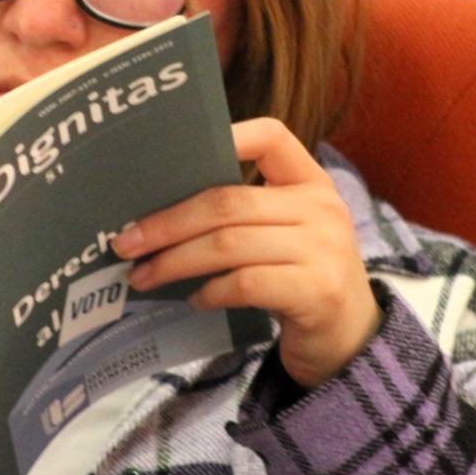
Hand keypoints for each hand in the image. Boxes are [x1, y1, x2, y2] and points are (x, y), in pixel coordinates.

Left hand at [111, 118, 379, 388]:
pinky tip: (194, 299)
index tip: (169, 158)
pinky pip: (247, 283)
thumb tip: (155, 212)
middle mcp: (322, 208)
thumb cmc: (300, 279)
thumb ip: (241, 214)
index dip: (225, 136)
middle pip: (228, 201)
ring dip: (176, 261)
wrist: (351, 339)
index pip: (271, 136)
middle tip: (125, 242)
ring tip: (143, 276)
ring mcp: (324, 250)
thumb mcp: (284, 234)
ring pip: (229, 244)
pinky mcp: (318, 292)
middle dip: (167, 222)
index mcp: (311, 182)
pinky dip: (211, 291)